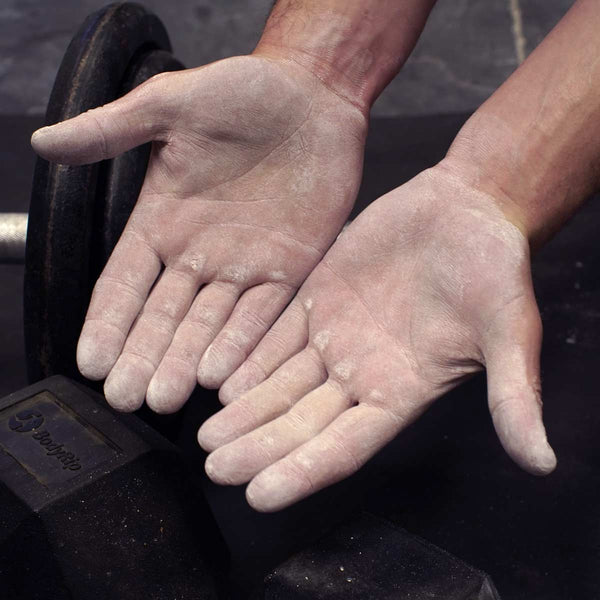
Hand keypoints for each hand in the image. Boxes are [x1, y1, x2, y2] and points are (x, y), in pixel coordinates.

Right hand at [32, 54, 366, 412]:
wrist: (312, 94)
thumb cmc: (243, 91)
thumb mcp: (171, 104)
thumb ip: (112, 131)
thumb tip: (43, 142)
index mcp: (164, 220)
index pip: (125, 283)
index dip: (107, 322)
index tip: (91, 361)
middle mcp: (200, 253)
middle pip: (164, 316)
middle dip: (143, 355)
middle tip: (125, 398)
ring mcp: (245, 264)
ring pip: (210, 324)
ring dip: (188, 360)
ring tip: (166, 397)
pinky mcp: (289, 267)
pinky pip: (263, 313)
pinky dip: (243, 343)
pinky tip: (222, 374)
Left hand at [198, 165, 556, 511]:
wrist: (467, 209)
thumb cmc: (495, 268)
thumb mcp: (509, 330)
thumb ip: (515, 393)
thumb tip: (542, 462)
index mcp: (399, 391)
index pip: (344, 445)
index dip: (303, 470)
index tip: (260, 495)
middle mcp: (360, 372)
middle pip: (301, 420)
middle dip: (258, 446)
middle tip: (214, 467)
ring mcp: (334, 336)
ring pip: (280, 382)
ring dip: (245, 409)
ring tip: (206, 436)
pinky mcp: (317, 298)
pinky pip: (275, 334)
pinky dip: (247, 357)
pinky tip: (217, 377)